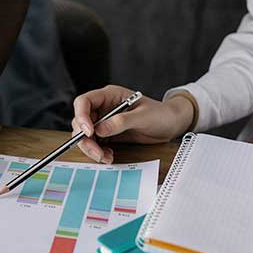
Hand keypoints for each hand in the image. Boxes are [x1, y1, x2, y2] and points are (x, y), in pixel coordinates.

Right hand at [71, 85, 193, 162]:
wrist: (171, 125)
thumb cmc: (161, 114)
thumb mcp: (143, 116)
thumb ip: (121, 121)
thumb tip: (100, 129)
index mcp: (109, 96)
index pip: (84, 102)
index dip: (81, 116)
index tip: (89, 131)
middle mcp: (103, 108)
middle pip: (81, 121)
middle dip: (85, 139)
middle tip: (97, 152)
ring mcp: (104, 122)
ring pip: (85, 136)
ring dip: (91, 148)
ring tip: (105, 157)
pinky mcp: (108, 135)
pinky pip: (95, 144)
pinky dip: (98, 153)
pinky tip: (109, 156)